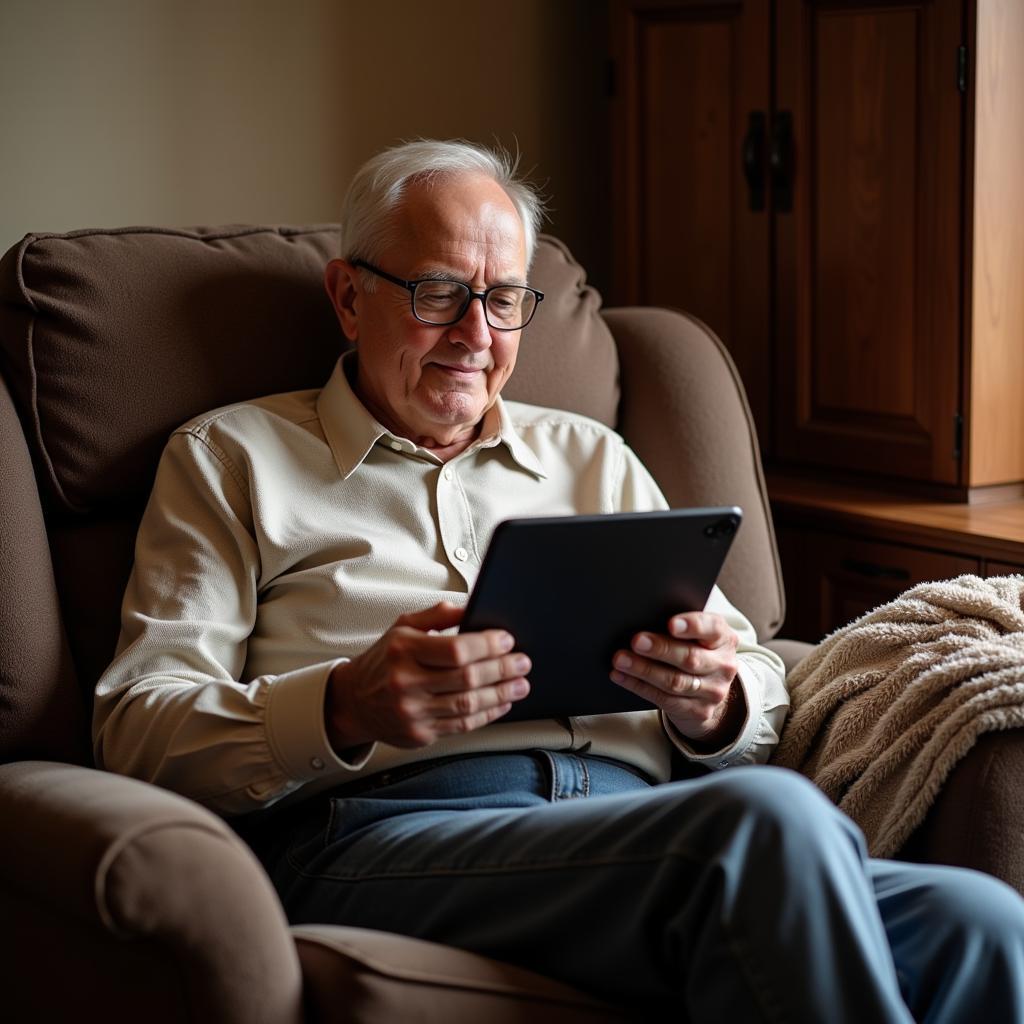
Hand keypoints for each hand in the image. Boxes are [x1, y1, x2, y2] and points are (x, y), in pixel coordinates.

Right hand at [325, 601, 530, 750]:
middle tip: (522, 662)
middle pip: (466, 678)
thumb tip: (471, 607)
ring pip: (468, 705)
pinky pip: (461, 726)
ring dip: (501, 694)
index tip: (507, 640)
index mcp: (403, 651)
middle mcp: (405, 682)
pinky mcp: (420, 734)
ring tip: (520, 684)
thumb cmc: (383, 661)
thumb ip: (436, 615)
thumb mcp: (402, 628)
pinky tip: (501, 703)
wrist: (353, 701)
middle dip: (501, 669)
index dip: (487, 645)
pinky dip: (487, 715)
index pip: (454, 649)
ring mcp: (412, 712)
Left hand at [609, 612, 743, 746]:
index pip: (712, 628)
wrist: (707, 691)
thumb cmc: (694, 650)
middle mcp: (723, 665)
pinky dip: (639, 686)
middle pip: (690, 658)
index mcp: (724, 638)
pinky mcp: (698, 711)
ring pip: (675, 681)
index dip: (692, 625)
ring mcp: (713, 692)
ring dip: (644, 670)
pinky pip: (665, 699)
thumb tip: (642, 618)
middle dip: (661, 649)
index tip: (671, 623)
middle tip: (636, 641)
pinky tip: (621, 676)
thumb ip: (678, 628)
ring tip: (620, 659)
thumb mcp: (696, 636)